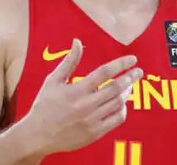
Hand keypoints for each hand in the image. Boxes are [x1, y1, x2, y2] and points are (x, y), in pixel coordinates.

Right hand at [20, 39, 141, 156]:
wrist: (38, 135)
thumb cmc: (44, 105)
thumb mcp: (53, 81)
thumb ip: (69, 61)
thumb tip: (77, 42)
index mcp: (76, 90)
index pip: (104, 73)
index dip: (120, 64)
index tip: (132, 59)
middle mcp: (85, 105)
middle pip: (116, 88)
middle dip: (130, 77)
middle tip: (138, 71)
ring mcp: (91, 120)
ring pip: (118, 103)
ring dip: (126, 92)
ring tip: (128, 85)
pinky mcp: (95, 133)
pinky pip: (117, 119)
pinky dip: (122, 109)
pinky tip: (121, 103)